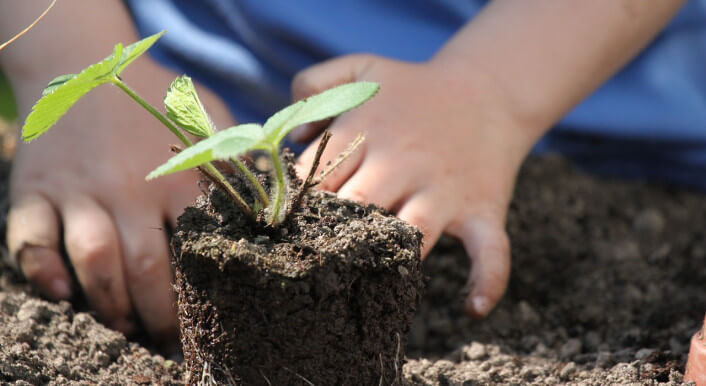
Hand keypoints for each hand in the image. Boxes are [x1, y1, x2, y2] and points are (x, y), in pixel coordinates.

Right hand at [6, 59, 233, 348]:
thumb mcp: (204, 114)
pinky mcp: (37, 188)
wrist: (81, 62)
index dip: (203, 294)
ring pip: (93, 261)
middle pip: (145, 268)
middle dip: (158, 317)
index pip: (196, 248)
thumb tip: (272, 190)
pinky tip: (61, 294)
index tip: (210, 321)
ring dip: (109, 304)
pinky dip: (41, 270)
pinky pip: (30, 238)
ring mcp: (79, 189)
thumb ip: (234, 152)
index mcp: (176, 175)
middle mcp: (128, 187)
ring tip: (124, 328)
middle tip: (166, 341)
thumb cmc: (152, 97)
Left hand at [292, 55, 539, 316]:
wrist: (488, 89)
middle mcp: (402, 163)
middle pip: (355, 207)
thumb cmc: (413, 89)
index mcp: (367, 131)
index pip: (317, 176)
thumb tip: (294, 138)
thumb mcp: (360, 68)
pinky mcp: (482, 210)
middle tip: (310, 261)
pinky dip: (488, 281)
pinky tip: (472, 308)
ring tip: (365, 283)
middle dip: (331, 233)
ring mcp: (443, 190)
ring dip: (388, 259)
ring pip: (411, 233)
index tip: (282, 227)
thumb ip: (313, 84)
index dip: (296, 204)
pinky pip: (491, 251)